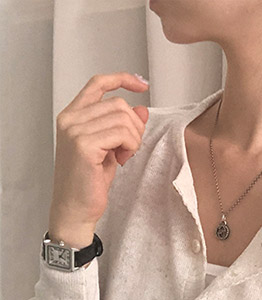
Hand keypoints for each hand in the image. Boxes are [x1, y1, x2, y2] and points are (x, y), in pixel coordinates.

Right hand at [50, 71, 149, 226]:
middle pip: (119, 104)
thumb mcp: (111, 148)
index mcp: (73, 115)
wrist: (76, 208)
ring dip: (133, 139)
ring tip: (123, 156)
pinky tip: (121, 159)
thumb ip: (123, 127)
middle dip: (134, 127)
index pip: (98, 84)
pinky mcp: (84, 145)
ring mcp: (75, 130)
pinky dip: (130, 146)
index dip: (122, 79)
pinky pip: (122, 133)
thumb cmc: (90, 181)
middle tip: (128, 148)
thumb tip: (142, 109)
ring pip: (124, 118)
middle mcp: (71, 118)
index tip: (142, 85)